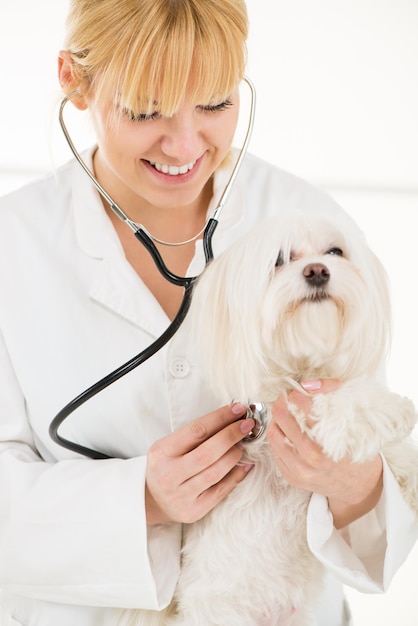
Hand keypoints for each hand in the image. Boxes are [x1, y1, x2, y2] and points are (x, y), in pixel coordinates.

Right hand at [145, 403, 254, 524]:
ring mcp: (180, 495)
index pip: (196, 431)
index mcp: (161, 452)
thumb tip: (231, 419)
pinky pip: (221, 491)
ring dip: (234, 455)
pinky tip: (245, 465)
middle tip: (247, 425)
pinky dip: (237, 475)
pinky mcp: (193, 511)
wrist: (152, 499)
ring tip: (243, 444)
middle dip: (231, 436)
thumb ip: (195, 435)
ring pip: (215, 472)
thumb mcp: (170, 446)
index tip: (238, 409)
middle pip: (207, 452)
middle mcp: (168, 475)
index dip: (220, 418)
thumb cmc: (167, 465)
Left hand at [266, 379, 383, 528]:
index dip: (297, 394)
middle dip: (283, 403)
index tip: (299, 390)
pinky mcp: (291, 477)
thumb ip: (334, 399)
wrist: (360, 487)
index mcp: (328, 444)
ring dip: (278, 420)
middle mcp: (310, 460)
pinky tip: (290, 434)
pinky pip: (274, 450)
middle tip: (289, 399)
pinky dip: (280, 437)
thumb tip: (308, 385)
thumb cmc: (358, 452)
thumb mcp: (355, 424)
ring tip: (288, 415)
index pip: (302, 409)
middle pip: (281, 418)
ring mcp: (298, 471)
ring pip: (273, 434)